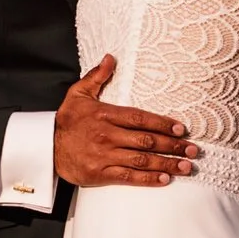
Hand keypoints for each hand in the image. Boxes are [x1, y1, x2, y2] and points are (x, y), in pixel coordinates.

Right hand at [54, 57, 199, 187]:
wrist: (45, 149)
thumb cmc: (66, 121)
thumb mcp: (77, 94)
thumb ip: (96, 77)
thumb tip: (111, 57)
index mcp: (105, 115)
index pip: (141, 119)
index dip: (163, 124)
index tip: (182, 129)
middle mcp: (107, 136)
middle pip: (147, 141)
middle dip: (173, 146)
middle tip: (193, 150)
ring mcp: (104, 156)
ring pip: (142, 160)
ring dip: (167, 164)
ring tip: (186, 166)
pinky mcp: (100, 174)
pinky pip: (129, 177)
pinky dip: (148, 179)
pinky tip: (165, 179)